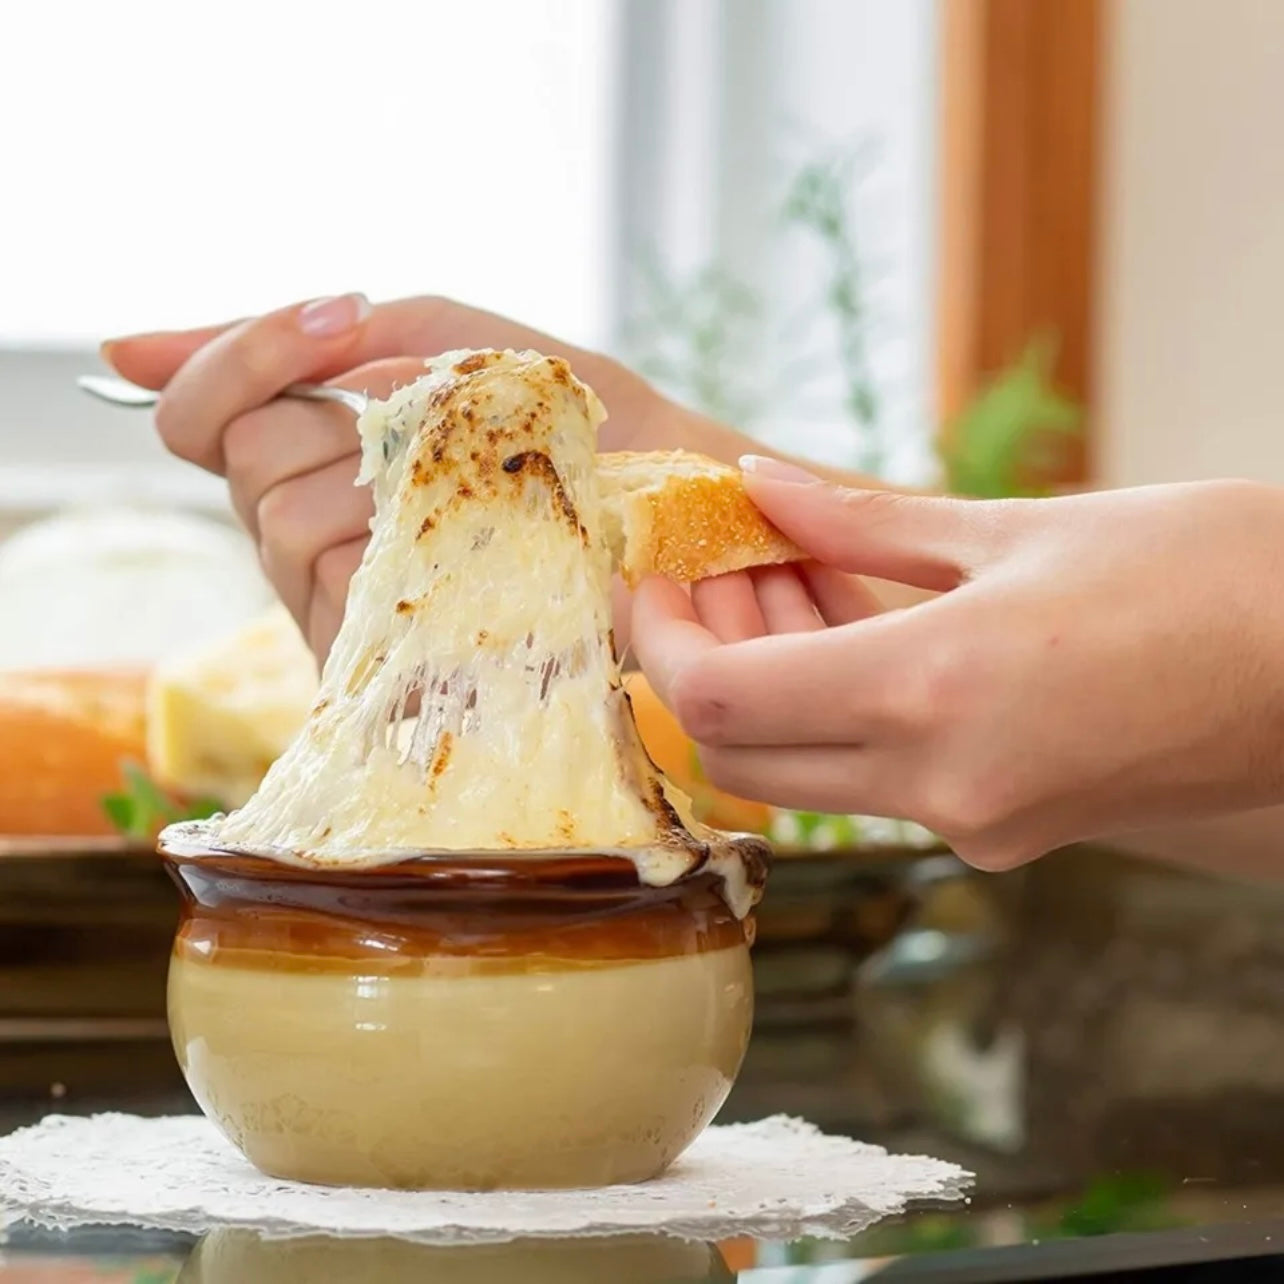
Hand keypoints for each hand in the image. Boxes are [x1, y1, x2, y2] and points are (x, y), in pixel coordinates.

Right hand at [102, 294, 688, 657]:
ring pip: (288, 521)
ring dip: (394, 473)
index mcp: (310, 461)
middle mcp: (308, 536)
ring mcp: (344, 603)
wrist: (669, 495)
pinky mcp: (388, 661)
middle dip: (342, 413)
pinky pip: (351, 585)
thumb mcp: (446, 345)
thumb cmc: (562, 422)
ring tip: (485, 481)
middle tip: (448, 421)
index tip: (342, 316)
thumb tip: (124, 353)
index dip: (243, 356)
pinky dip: (422, 533)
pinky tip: (488, 532)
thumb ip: (315, 343)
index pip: (203, 417)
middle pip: (246, 463)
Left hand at [632, 459, 1283, 869]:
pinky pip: (876, 775)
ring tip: (787, 569)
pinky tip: (850, 617)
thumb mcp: (1016, 529)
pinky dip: (839, 704)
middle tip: (720, 566)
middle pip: (745, 751)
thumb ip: (864, 521)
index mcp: (935, 695)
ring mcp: (974, 823)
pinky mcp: (1005, 828)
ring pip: (807, 766)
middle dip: (706, 659)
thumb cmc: (1210, 574)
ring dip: (772, 677)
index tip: (650, 578)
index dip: (663, 639)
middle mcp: (940, 786)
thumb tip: (759, 486)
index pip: (721, 699)